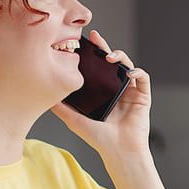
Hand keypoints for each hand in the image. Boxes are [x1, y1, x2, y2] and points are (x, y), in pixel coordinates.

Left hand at [51, 30, 151, 158]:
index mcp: (102, 92)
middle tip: (96, 37)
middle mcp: (116, 89)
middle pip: (112, 62)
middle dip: (104, 47)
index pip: (97, 68)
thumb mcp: (75, 121)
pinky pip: (143, 78)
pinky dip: (137, 71)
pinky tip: (128, 72)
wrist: (119, 151)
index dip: (92, 54)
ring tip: (110, 57)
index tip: (82, 43)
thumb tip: (46, 97)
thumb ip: (62, 108)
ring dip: (121, 57)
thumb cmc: (100, 139)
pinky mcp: (143, 96)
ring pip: (128, 66)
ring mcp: (130, 92)